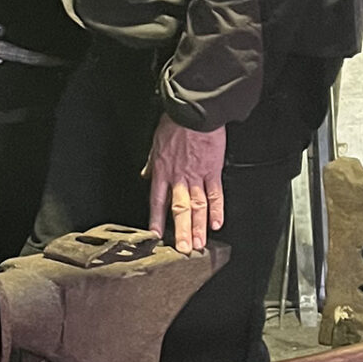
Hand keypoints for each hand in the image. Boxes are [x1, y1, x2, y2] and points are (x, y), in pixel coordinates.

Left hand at [146, 116, 225, 251]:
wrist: (194, 112)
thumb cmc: (175, 124)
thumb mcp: (155, 144)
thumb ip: (151, 164)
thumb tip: (145, 175)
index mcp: (162, 171)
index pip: (157, 201)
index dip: (156, 220)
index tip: (156, 236)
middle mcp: (178, 177)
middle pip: (179, 210)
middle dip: (181, 232)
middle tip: (183, 250)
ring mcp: (196, 175)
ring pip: (197, 206)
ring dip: (199, 227)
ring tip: (200, 244)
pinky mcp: (213, 170)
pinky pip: (215, 193)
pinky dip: (217, 209)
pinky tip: (217, 223)